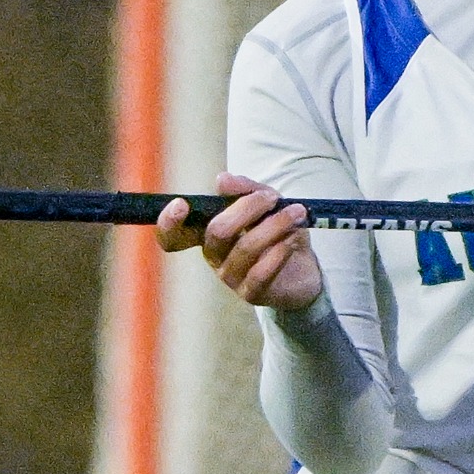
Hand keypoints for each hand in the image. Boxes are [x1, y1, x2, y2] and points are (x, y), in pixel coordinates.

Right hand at [155, 172, 324, 310]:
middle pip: (217, 231)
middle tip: (273, 198)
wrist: (304, 269)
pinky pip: (261, 272)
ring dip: (274, 225)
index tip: (181, 204)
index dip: (168, 223)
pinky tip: (292, 239)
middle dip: (248, 208)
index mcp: (208, 233)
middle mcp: (213, 256)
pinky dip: (279, 251)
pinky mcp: (251, 294)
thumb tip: (222, 179)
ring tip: (296, 213)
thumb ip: (246, 190)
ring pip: (245, 247)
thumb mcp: (266, 203)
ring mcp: (230, 277)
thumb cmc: (278, 233)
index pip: (174, 236)